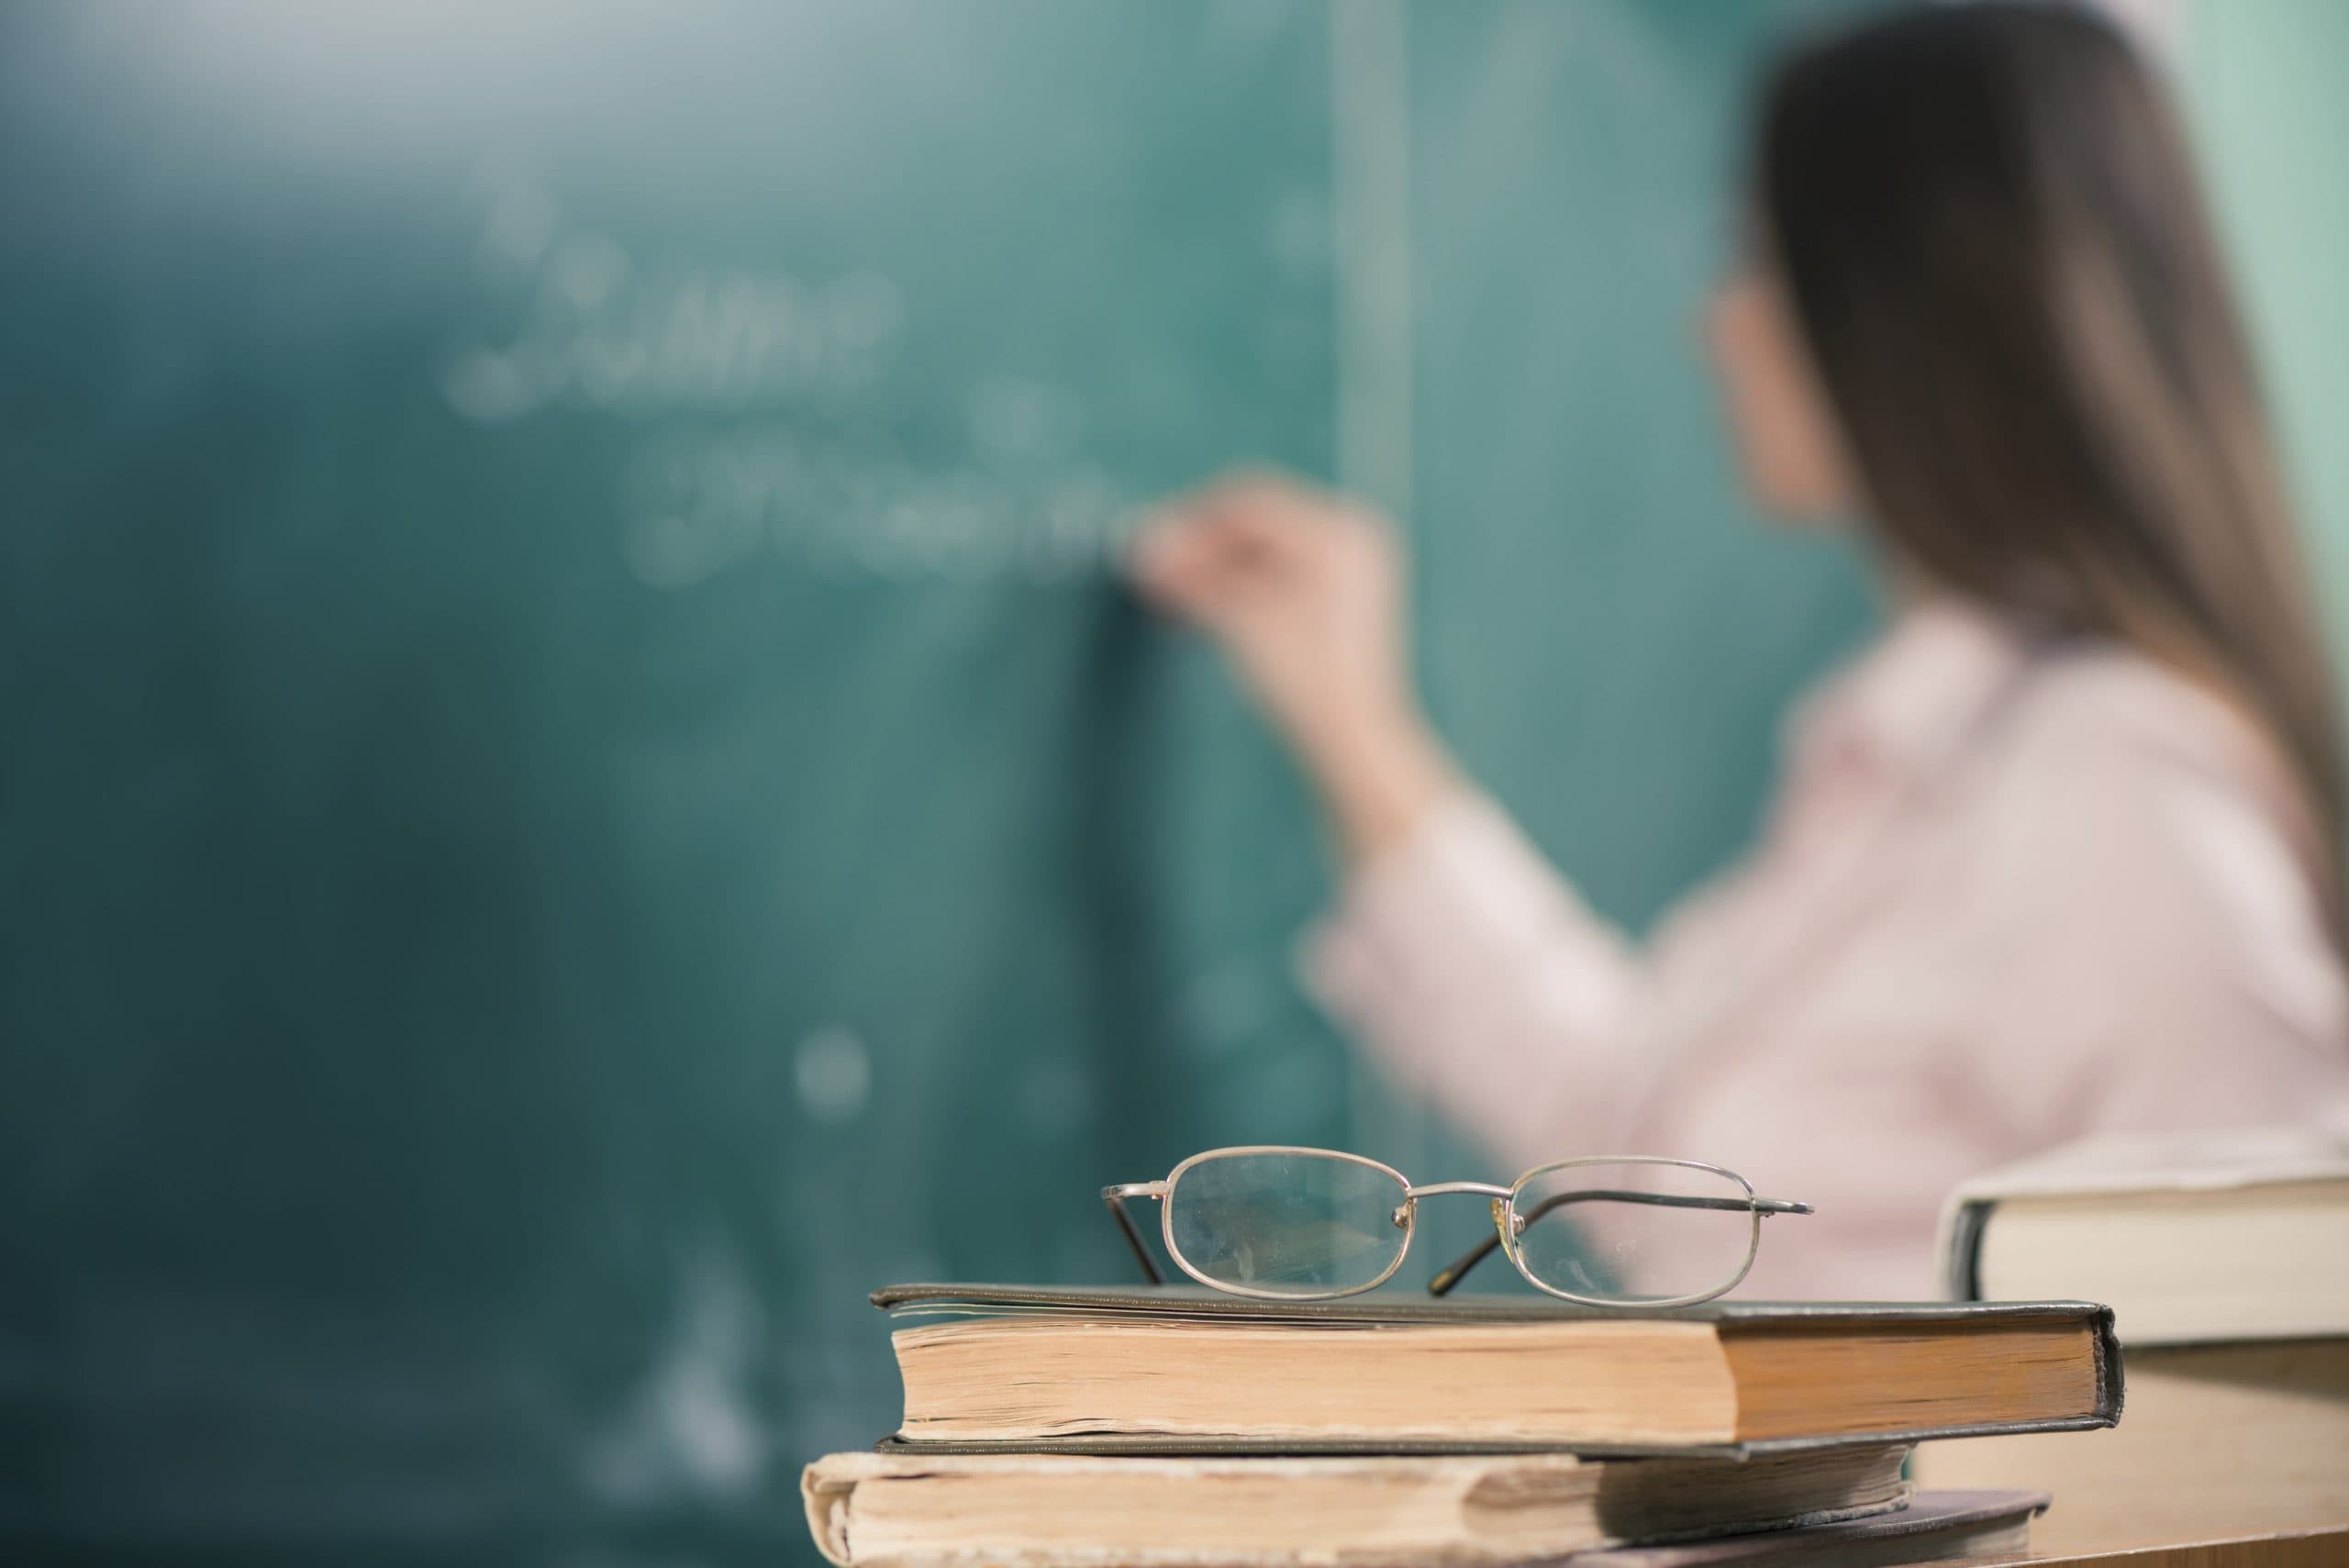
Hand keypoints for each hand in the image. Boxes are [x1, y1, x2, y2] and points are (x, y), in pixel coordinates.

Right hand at [1130, 472, 1456, 862]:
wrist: (1353, 739)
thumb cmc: (1308, 682)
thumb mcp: (1241, 620)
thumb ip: (1191, 576)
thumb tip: (1145, 547)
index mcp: (1338, 533)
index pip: (1249, 503)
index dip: (1190, 522)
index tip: (1150, 544)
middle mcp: (1352, 538)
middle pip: (1256, 525)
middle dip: (1201, 548)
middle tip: (1154, 570)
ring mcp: (1351, 568)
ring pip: (1264, 551)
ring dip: (1215, 569)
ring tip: (1171, 594)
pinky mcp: (1342, 597)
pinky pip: (1281, 573)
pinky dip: (1241, 586)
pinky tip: (1204, 605)